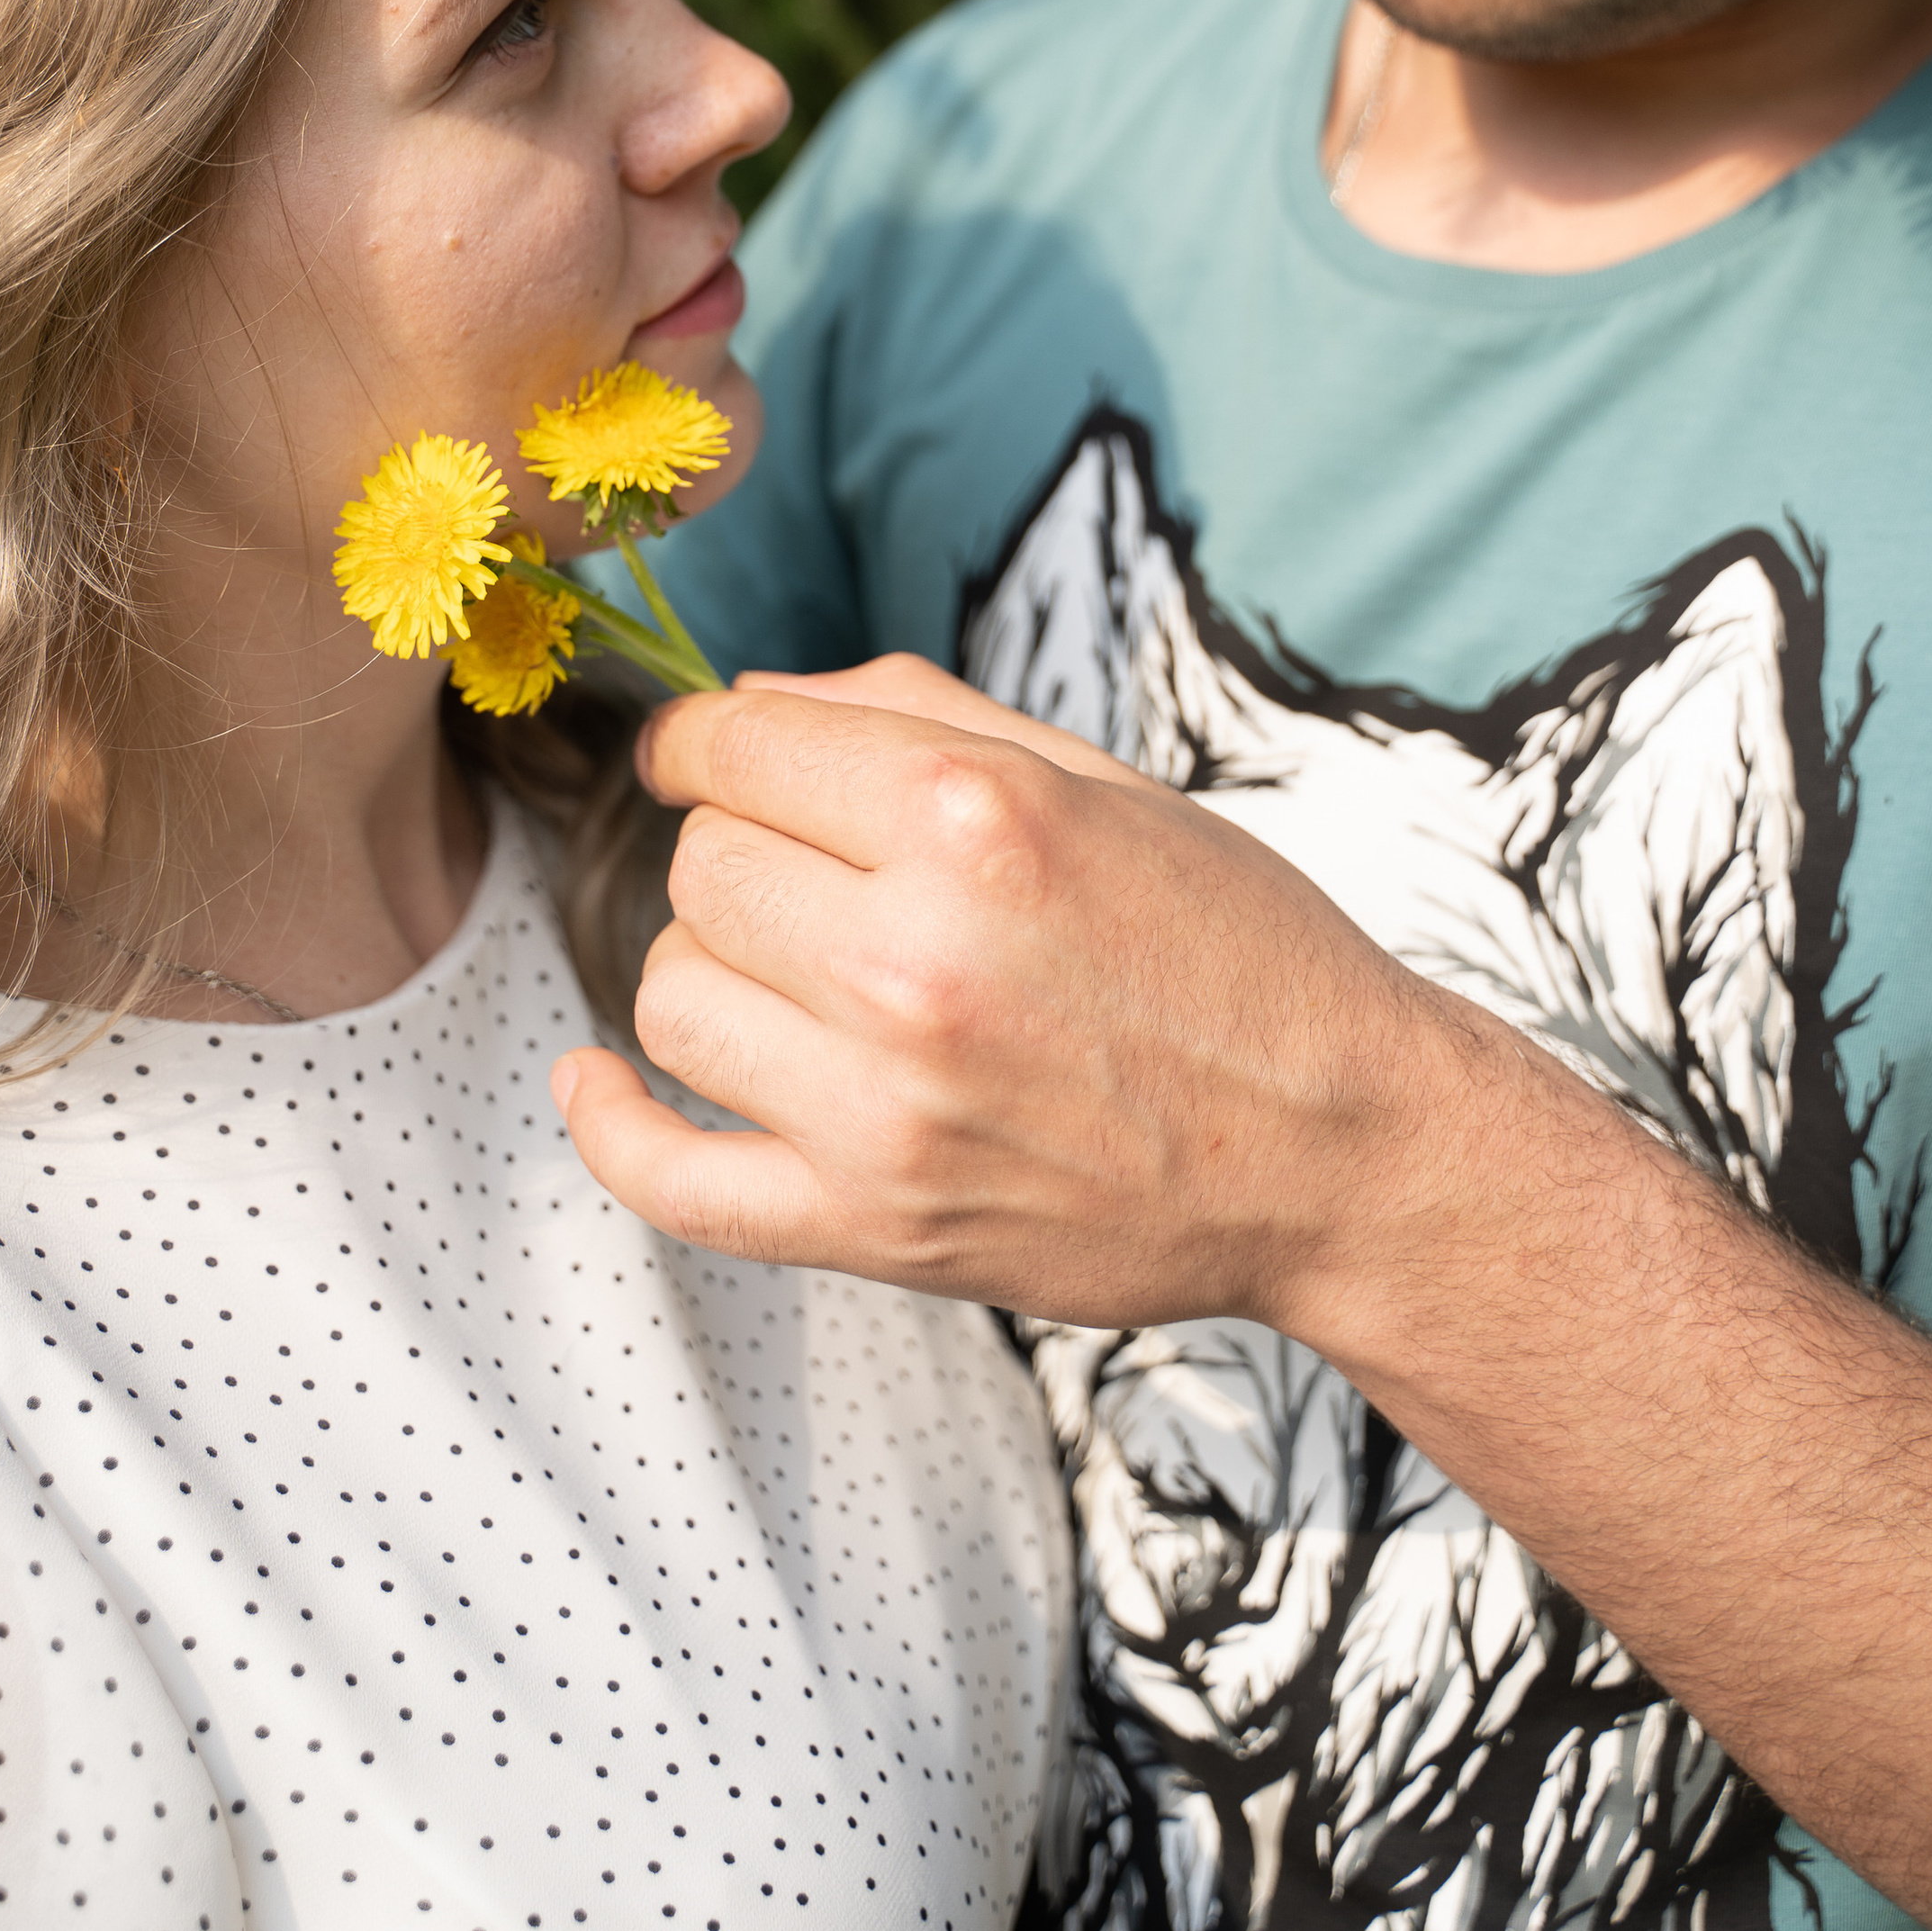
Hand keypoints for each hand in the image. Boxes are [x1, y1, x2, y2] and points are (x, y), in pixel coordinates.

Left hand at [548, 668, 1496, 1334]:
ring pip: (670, 995)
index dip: (707, 743)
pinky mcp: (877, 1229)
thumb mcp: (1095, 777)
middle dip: (746, 850)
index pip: (736, 748)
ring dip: (715, 969)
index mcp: (970, 820)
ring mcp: (887, 1110)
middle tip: (827, 876)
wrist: (1339, 1149)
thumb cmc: (1231, 943)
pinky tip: (592, 1081)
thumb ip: (907, 713)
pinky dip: (610, 1126)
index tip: (710, 757)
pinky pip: (672, 1181)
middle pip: (702, 867)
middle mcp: (915, 958)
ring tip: (801, 973)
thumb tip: (742, 701)